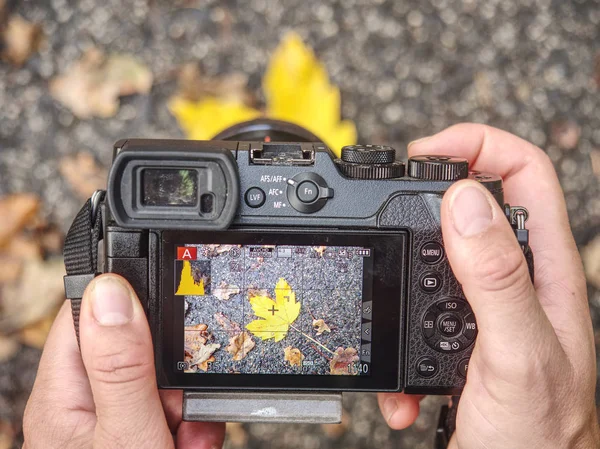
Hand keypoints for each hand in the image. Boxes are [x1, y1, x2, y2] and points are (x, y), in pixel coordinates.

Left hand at [23, 274, 224, 448]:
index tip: (171, 301)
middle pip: (138, 348)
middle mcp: (85, 406)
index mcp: (63, 396)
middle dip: (175, 371)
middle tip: (183, 402)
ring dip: (189, 404)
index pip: (90, 313)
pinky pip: (173, 409)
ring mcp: (114, 422)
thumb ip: (122, 366)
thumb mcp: (128, 434)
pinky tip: (191, 445)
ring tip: (189, 438)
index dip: (132, 298)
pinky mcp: (140, 436)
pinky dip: (192, 426)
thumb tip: (112, 289)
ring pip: (164, 381)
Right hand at [377, 124, 599, 447]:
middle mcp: (516, 280)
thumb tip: (465, 203)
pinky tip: (404, 382)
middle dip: (424, 200)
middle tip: (388, 212)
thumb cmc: (540, 438)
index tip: (425, 153)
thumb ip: (496, 278)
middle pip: (474, 203)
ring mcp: (484, 308)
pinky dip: (398, 337)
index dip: (478, 145)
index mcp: (542, 270)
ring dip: (401, 278)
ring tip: (389, 306)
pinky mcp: (455, 336)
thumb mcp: (517, 353)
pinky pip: (416, 311)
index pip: (525, 172)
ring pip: (434, 257)